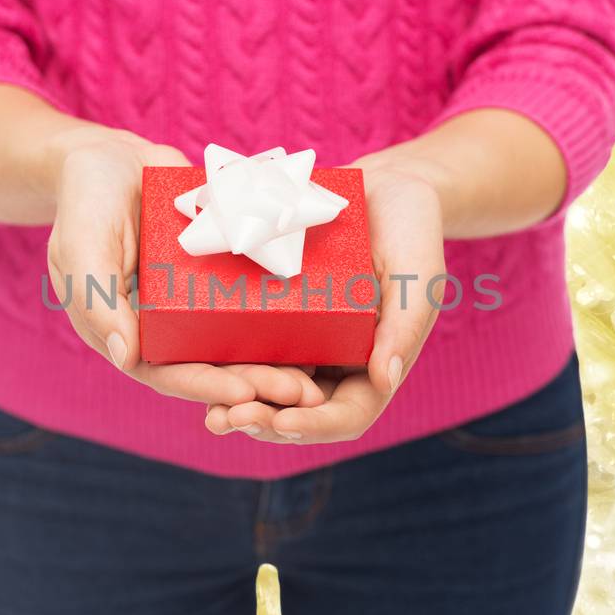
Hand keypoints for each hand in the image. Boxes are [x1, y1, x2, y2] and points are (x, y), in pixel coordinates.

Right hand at [45, 128, 325, 408]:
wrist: (113, 157)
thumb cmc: (86, 199)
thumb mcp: (82, 245)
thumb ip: (96, 299)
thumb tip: (127, 358)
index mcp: (125, 332)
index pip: (167, 373)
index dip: (207, 388)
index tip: (247, 396)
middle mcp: (163, 327)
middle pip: (212, 366)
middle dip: (256, 383)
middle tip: (302, 393)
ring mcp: (192, 303)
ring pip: (237, 341)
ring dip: (274, 361)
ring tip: (316, 375)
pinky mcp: (219, 276)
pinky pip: (251, 301)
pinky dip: (282, 317)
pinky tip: (322, 325)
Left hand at [207, 162, 447, 442]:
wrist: (383, 189)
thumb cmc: (411, 231)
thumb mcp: (417, 275)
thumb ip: (404, 327)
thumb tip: (384, 380)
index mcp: (374, 364)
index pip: (347, 414)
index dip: (315, 425)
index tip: (282, 421)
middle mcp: (336, 363)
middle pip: (300, 412)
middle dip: (265, 421)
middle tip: (230, 418)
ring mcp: (304, 343)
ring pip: (269, 390)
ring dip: (241, 406)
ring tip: (213, 414)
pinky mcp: (276, 317)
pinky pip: (249, 349)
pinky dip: (227, 368)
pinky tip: (197, 369)